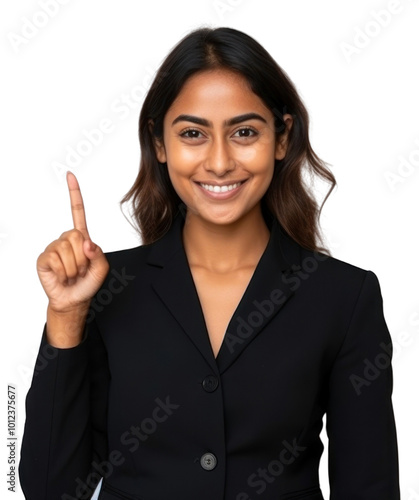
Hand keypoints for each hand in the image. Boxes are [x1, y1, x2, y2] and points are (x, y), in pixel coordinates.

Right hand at [37, 172, 109, 344]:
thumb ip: (98, 253)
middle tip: (81, 269)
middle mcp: (66, 239)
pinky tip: (61, 276)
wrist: (74, 300)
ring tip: (72, 274)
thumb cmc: (87, 282)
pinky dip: (63, 272)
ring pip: (67, 250)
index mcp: (81, 237)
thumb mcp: (102, 267)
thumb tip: (85, 242)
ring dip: (74, 268)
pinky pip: (56, 260)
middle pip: (76, 236)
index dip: (74, 194)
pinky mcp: (44, 258)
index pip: (77, 212)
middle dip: (83, 258)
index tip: (70, 175)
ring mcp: (53, 247)